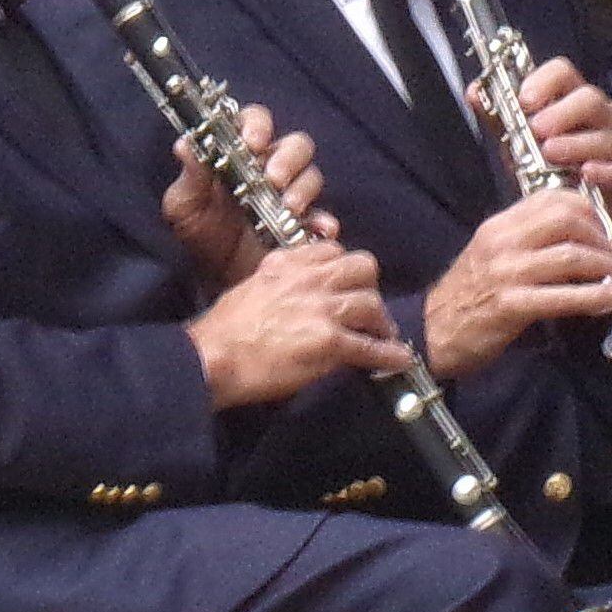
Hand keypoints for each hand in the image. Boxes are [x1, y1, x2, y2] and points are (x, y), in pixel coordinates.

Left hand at [159, 109, 322, 289]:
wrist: (214, 280)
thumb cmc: (200, 235)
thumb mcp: (185, 207)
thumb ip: (190, 177)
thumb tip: (185, 145)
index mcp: (238, 154)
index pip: (255, 122)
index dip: (257, 125)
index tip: (252, 142)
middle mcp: (268, 168)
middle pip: (294, 145)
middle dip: (288, 158)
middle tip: (273, 179)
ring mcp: (289, 195)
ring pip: (311, 175)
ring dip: (303, 188)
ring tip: (289, 207)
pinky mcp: (303, 224)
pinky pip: (322, 216)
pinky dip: (323, 221)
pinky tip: (318, 229)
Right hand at [185, 236, 408, 408]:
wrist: (213, 359)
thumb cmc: (223, 332)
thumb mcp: (252, 287)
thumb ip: (279, 281)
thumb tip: (295, 292)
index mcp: (287, 263)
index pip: (333, 251)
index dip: (344, 270)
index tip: (345, 286)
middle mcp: (308, 280)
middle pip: (363, 268)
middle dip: (370, 288)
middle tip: (367, 309)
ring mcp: (321, 310)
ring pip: (372, 304)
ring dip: (381, 323)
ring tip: (382, 336)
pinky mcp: (329, 343)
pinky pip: (372, 347)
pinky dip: (389, 355)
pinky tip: (398, 360)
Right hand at [419, 189, 611, 379]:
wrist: (430, 332)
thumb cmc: (467, 296)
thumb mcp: (491, 255)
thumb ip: (526, 240)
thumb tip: (575, 236)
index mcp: (499, 226)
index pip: (553, 198)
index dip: (589, 211)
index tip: (602, 231)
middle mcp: (502, 242)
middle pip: (568, 219)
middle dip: (601, 236)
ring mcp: (506, 273)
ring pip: (571, 255)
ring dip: (604, 267)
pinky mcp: (511, 305)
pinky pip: (564, 296)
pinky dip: (595, 297)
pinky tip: (609, 300)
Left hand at [508, 58, 611, 206]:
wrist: (560, 204)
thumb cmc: (540, 164)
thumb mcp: (513, 137)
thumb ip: (495, 114)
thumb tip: (473, 90)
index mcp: (571, 96)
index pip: (564, 72)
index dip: (544, 81)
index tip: (524, 99)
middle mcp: (599, 113)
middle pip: (589, 98)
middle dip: (562, 112)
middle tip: (537, 128)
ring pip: (606, 134)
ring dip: (576, 142)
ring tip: (550, 153)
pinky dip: (603, 170)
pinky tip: (585, 173)